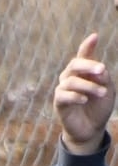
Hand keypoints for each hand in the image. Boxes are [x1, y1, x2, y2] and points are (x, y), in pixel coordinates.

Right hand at [54, 32, 114, 153]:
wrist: (91, 129)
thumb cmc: (99, 107)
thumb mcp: (107, 90)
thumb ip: (103, 77)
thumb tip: (97, 69)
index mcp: (84, 72)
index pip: (84, 56)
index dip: (87, 46)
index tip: (95, 36)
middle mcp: (71, 77)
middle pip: (75, 64)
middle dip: (88, 65)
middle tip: (102, 70)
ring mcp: (63, 89)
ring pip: (72, 80)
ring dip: (89, 86)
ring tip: (102, 93)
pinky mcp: (59, 102)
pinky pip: (63, 94)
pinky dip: (75, 96)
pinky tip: (84, 100)